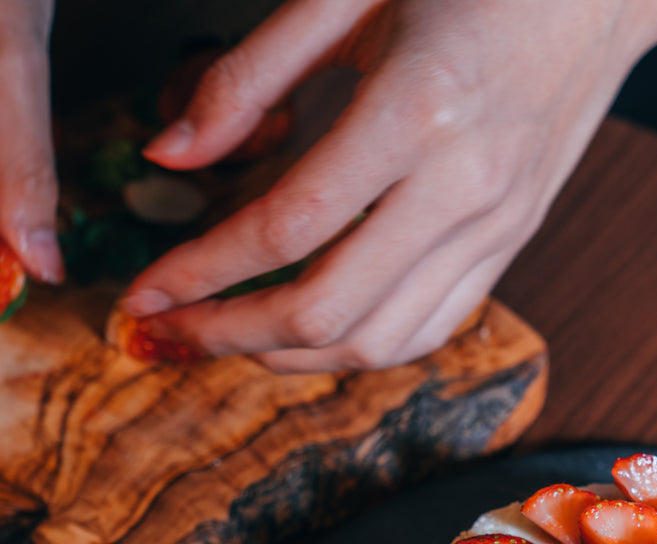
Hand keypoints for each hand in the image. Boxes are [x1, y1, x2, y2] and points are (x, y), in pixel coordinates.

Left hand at [124, 0, 656, 371]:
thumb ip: (249, 74)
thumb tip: (168, 155)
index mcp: (417, 110)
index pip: (287, 227)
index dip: (202, 272)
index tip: (144, 292)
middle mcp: (465, 186)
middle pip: (329, 308)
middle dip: (229, 334)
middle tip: (166, 332)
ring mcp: (499, 226)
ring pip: (381, 340)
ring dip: (289, 356)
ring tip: (224, 339)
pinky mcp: (512, 243)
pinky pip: (430, 328)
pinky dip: (358, 348)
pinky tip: (309, 333)